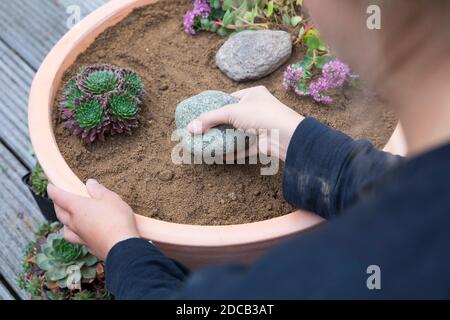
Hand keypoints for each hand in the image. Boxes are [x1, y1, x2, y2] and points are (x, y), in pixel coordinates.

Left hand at [47, 179, 139, 259]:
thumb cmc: (116, 219)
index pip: (59, 197)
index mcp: (77, 208)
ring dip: (64, 223)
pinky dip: (77, 234)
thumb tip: (90, 183)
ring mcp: (80, 236)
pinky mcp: (89, 246)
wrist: (122, 246)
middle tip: (59, 200)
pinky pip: (77, 239)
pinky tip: (84, 234)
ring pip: (65, 229)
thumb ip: (99, 190)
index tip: (50, 186)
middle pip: (60, 213)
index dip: (53, 190)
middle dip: (57, 205)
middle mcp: (74, 223)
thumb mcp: (110, 198)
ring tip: (69, 219)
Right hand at [187, 86, 303, 160]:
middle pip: (232, 118)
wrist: (286, 135)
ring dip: (224, 139)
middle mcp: (257, 109)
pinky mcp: (261, 143)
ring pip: (237, 133)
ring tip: (206, 143)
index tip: (201, 115)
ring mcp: (260, 127)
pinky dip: (232, 151)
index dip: (215, 107)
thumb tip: (190, 128)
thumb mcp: (231, 112)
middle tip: (201, 131)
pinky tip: (219, 155)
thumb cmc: (262, 115)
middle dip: (217, 125)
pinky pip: (243, 147)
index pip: (229, 99)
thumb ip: (209, 119)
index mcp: (253, 94)